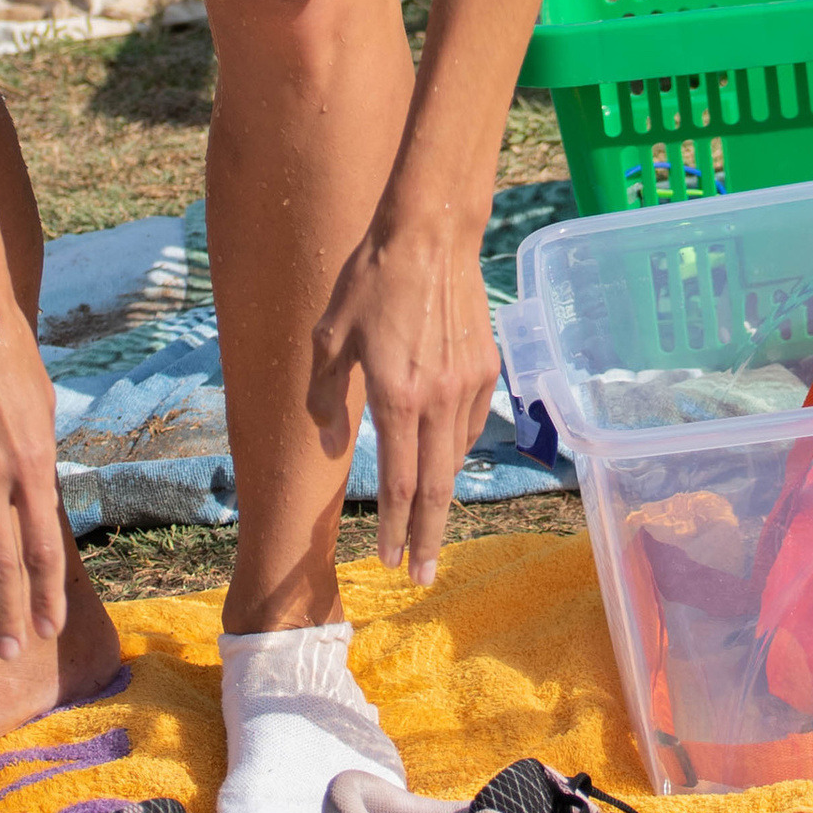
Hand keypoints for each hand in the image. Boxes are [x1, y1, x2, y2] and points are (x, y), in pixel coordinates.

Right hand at [0, 291, 66, 657]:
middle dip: (7, 613)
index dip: (46, 596)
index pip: (44, 548)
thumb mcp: (41, 410)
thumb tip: (37, 502)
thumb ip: (36, 461)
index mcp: (33, 462)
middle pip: (2, 562)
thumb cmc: (10, 356)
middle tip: (8, 651)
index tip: (48, 630)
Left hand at [306, 221, 500, 586]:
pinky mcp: (487, 368)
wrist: (431, 236)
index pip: (396, 482)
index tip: (386, 561)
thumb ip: (325, 393)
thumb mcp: (328, 335)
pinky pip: (471, 424)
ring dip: (440, 495)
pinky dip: (455, 449)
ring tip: (426, 522)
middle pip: (436, 488)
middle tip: (422, 576)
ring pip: (456, 457)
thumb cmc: (371, 281)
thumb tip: (329, 437)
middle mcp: (438, 400)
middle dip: (426, 538)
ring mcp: (469, 385)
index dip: (391, 528)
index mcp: (397, 398)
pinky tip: (442, 454)